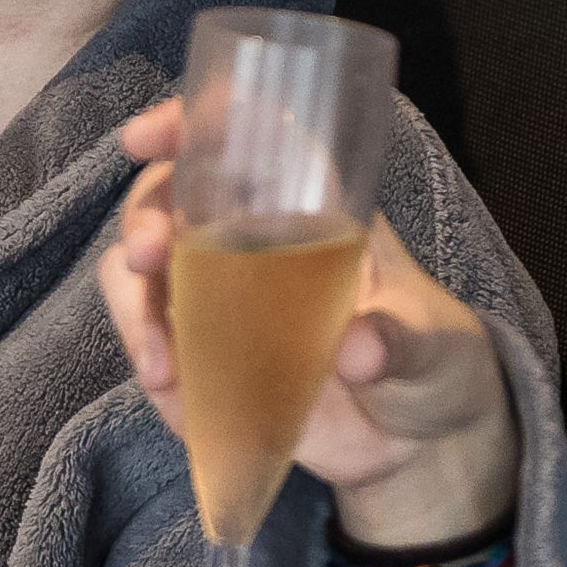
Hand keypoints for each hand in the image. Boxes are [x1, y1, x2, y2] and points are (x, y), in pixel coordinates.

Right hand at [99, 101, 520, 549]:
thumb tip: (360, 351)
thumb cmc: (432, 363)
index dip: (191, 123)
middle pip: (169, 199)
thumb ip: (401, 343)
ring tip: (159, 355)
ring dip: (133, 297)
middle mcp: (251, 242)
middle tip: (149, 255)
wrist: (417, 443)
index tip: (147, 137)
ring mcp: (219, 301)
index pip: (244, 139)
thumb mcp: (433, 345)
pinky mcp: (202, 358)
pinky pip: (151, 339)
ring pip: (140, 270)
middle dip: (144, 218)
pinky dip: (144, 353)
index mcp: (311, 209)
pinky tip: (167, 382)